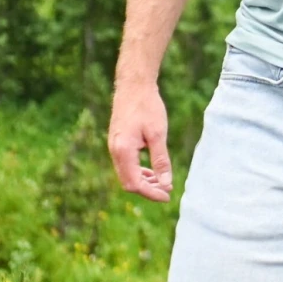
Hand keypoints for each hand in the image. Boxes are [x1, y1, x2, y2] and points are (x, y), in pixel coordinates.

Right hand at [108, 78, 172, 202]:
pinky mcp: (118, 142)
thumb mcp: (158, 134)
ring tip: (162, 183)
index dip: (151, 193)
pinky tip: (152, 171)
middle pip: (128, 182)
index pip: (134, 183)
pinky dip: (139, 171)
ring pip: (126, 174)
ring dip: (144, 181)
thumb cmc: (147, 106)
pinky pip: (126, 164)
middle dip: (147, 190)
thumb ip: (161, 160)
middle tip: (167, 191)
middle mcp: (115, 151)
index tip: (167, 196)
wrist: (134, 85)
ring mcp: (114, 147)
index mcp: (123, 151)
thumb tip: (165, 183)